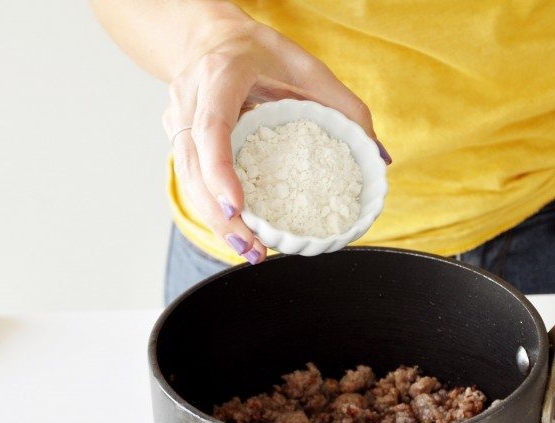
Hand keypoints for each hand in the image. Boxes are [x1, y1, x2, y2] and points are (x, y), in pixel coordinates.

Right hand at [163, 20, 386, 262]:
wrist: (212, 39)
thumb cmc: (262, 53)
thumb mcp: (310, 68)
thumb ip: (346, 108)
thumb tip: (379, 156)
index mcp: (222, 75)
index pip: (212, 128)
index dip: (221, 171)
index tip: (237, 207)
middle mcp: (190, 98)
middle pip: (194, 166)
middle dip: (220, 214)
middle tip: (251, 247)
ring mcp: (176, 119)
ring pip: (186, 179)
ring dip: (215, 221)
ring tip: (249, 251)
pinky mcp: (175, 138)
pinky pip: (189, 180)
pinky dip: (213, 210)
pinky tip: (238, 234)